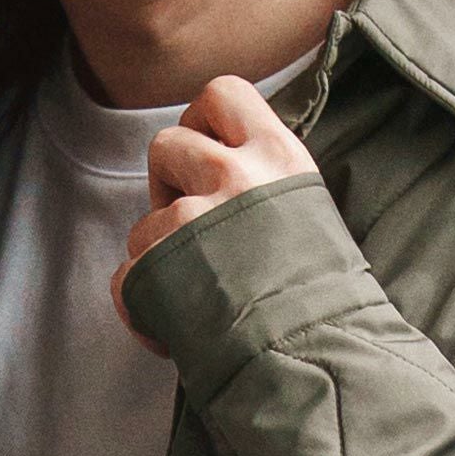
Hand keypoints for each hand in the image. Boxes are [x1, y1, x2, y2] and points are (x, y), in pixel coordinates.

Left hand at [111, 74, 318, 357]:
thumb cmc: (329, 301)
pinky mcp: (157, 268)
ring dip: (160, 257)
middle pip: (165, 145)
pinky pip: (125, 277)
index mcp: (278, 157)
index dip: (204, 120)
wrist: (324, 362)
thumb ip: (267, 182)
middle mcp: (234, 176)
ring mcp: (191, 221)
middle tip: (198, 229)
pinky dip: (142, 307)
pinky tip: (178, 329)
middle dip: (169, 185)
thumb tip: (223, 166)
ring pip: (143, 222)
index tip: (211, 153)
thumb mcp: (313, 215)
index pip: (222, 93)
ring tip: (200, 293)